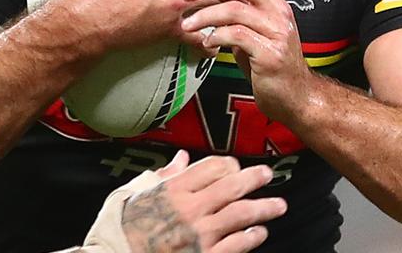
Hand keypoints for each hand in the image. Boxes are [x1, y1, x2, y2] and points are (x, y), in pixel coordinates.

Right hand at [121, 151, 285, 252]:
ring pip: (241, 215)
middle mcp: (189, 208)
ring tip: (278, 205)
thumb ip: (163, 175)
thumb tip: (182, 158)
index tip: (235, 166)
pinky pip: (236, 245)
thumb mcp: (136, 192)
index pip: (212, 167)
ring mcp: (199, 234)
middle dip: (254, 179)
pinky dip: (251, 237)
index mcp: (173, 189)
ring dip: (263, 208)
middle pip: (232, 187)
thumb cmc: (124, 226)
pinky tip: (259, 232)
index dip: (228, 164)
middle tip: (267, 175)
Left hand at [179, 0, 312, 122]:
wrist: (294, 95)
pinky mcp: (270, 54)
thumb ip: (234, 1)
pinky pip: (236, 35)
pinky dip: (216, 36)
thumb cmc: (267, 59)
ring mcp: (277, 31)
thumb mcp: (250, 24)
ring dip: (204, 14)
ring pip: (235, 8)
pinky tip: (207, 43)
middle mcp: (278, 10)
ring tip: (188, 24)